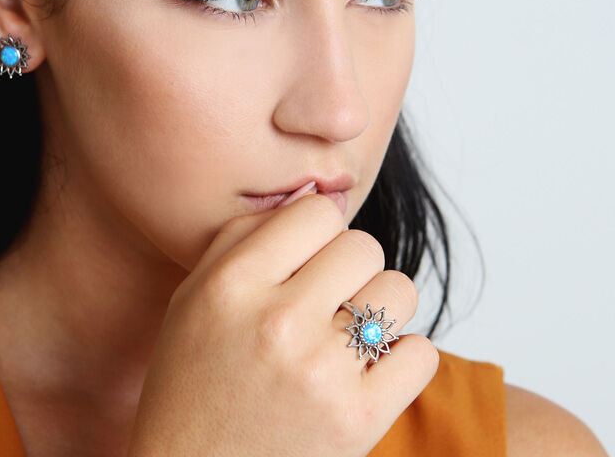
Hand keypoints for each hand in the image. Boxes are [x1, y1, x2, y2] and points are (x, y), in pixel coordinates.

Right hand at [127, 192, 438, 456]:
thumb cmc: (194, 384)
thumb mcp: (193, 297)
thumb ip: (244, 235)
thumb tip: (315, 195)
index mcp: (232, 285)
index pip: (318, 211)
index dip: (318, 232)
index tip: (307, 261)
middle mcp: (276, 321)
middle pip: (364, 245)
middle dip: (351, 269)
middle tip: (328, 302)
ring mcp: (320, 373)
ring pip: (399, 290)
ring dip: (381, 309)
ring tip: (348, 336)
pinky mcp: (357, 420)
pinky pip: (421, 352)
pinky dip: (402, 360)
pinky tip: (367, 373)